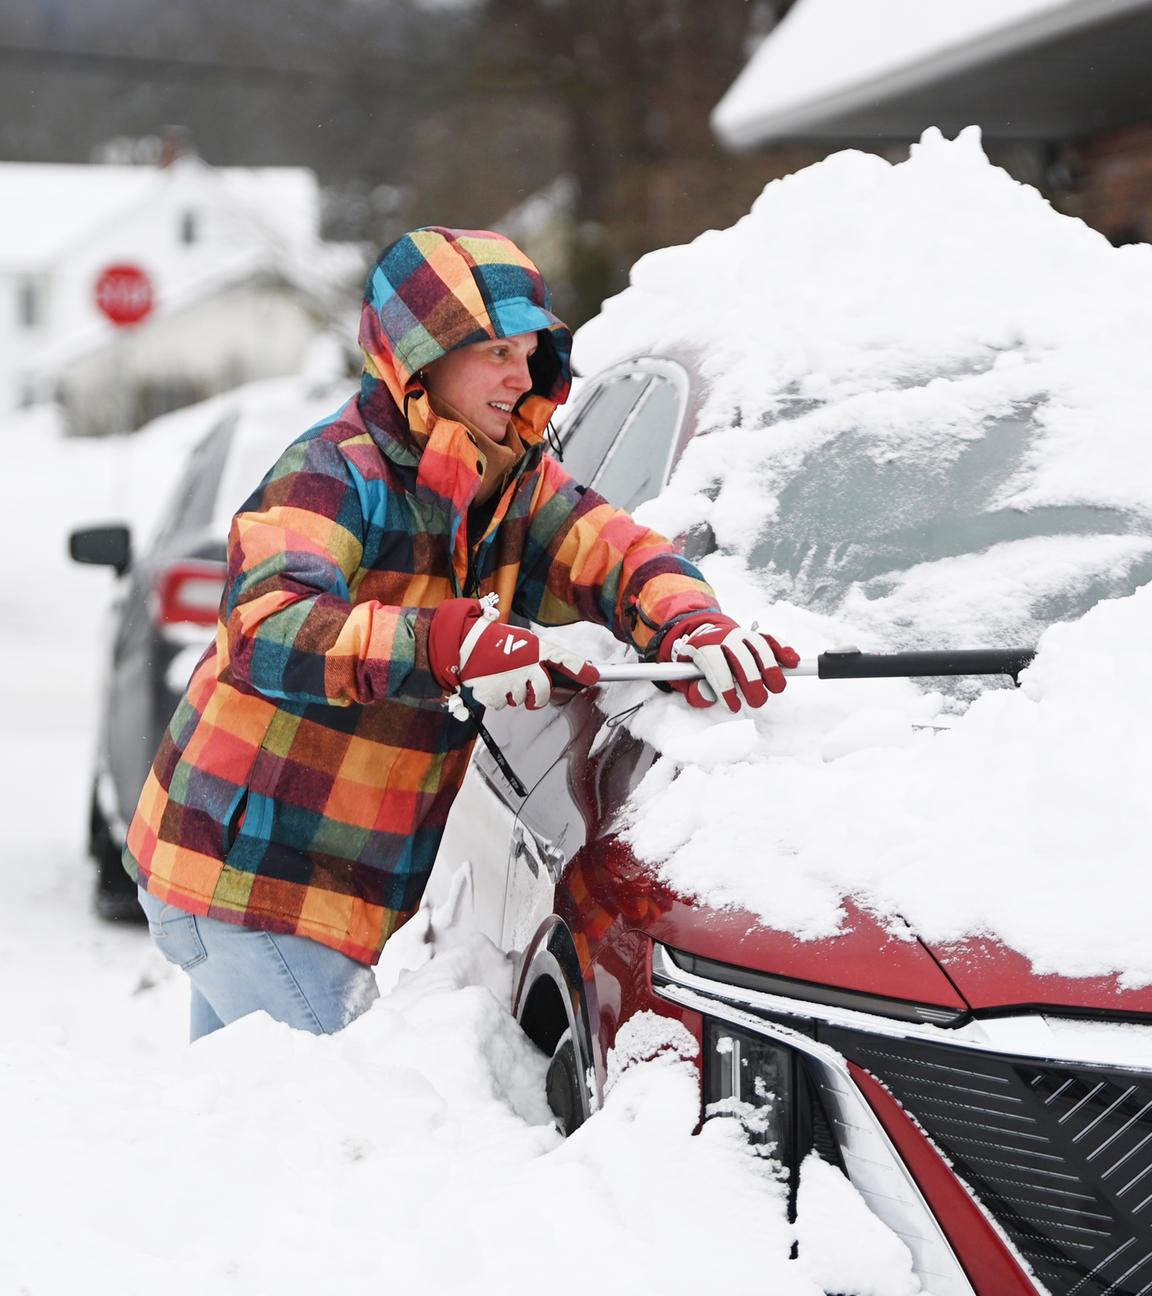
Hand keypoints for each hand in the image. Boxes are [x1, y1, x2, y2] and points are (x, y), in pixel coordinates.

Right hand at [430, 597, 599, 710]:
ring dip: (514, 693)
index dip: (580, 669)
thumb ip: (538, 654)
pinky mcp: (494, 695)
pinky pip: (502, 704)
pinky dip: (497, 697)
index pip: (563, 658)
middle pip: (544, 693)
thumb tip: (554, 666)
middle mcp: (526, 665)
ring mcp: (510, 682)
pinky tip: (491, 682)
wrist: (461, 645)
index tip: (592, 676)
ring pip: (521, 700)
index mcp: (533, 648)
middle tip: (526, 686)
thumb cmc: (490, 640)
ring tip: (501, 676)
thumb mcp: (519, 639)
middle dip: (537, 694)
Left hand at [658, 613, 798, 711]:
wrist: (703, 635)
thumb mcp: (685, 678)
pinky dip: (783, 649)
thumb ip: (693, 690)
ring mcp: (742, 634)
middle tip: (758, 701)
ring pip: (759, 646)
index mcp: (703, 647)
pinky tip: (793, 662)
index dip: (725, 687)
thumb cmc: (696, 664)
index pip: (716, 665)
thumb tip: (706, 695)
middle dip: (752, 680)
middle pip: (741, 656)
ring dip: (771, 667)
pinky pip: (771, 639)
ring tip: (777, 688)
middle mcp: (724, 637)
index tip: (733, 707)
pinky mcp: (756, 635)